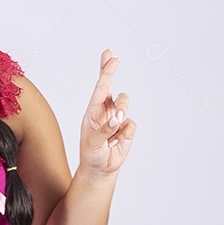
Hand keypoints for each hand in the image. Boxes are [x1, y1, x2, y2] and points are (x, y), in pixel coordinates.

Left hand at [79, 48, 136, 175]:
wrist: (100, 168)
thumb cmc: (91, 153)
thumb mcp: (93, 143)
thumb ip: (105, 130)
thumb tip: (118, 118)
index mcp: (93, 110)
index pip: (100, 87)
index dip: (105, 71)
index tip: (110, 57)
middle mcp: (105, 110)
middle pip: (112, 86)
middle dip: (110, 71)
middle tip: (113, 57)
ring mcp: (118, 117)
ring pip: (125, 103)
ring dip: (119, 117)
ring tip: (111, 134)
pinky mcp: (127, 127)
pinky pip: (131, 125)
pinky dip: (124, 135)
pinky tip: (115, 143)